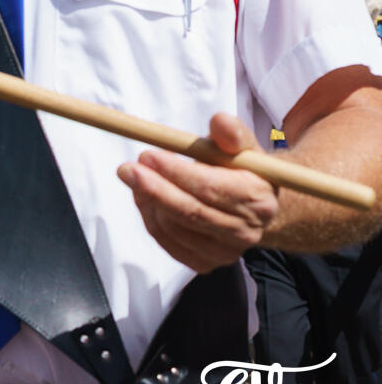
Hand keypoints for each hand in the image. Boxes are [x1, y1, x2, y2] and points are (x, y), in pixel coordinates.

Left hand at [117, 112, 278, 271]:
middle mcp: (245, 231)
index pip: (210, 188)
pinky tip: (147, 198)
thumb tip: (220, 121)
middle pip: (190, 212)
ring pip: (172, 227)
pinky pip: (166, 241)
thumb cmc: (240, 169)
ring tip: (139, 177)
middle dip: (153, 189)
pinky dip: (151, 217)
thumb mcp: (242, 145)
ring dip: (148, 201)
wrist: (251, 207)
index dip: (176, 172)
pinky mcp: (205, 262)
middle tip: (126, 169)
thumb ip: (231, 132)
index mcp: (257, 199)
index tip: (147, 155)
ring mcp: (225, 252)